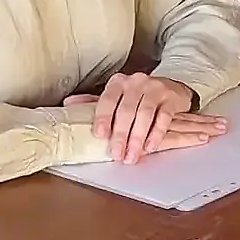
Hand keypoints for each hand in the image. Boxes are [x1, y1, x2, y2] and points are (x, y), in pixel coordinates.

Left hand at [69, 73, 214, 163]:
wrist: (172, 87)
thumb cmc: (139, 96)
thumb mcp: (116, 97)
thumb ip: (94, 102)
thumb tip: (68, 105)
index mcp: (118, 82)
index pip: (107, 99)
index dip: (103, 118)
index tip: (100, 136)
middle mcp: (136, 82)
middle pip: (126, 110)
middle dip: (121, 135)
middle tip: (116, 154)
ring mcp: (155, 89)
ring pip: (144, 115)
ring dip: (137, 138)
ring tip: (132, 156)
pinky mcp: (171, 98)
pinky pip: (163, 118)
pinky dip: (156, 134)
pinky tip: (150, 147)